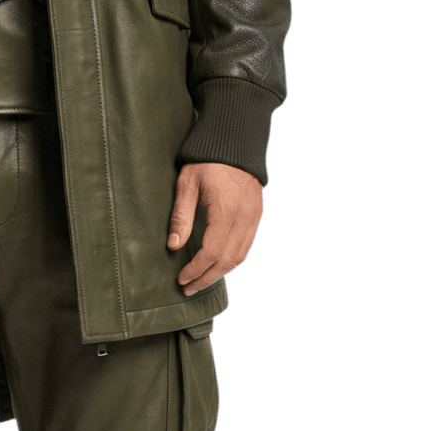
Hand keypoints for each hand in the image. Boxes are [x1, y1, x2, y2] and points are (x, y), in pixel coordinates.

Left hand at [168, 161, 263, 294]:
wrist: (236, 141)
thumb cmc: (207, 161)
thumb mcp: (187, 185)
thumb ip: (181, 217)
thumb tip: (174, 246)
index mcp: (226, 210)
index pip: (212, 252)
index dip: (196, 270)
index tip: (182, 279)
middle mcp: (244, 217)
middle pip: (227, 260)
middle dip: (207, 277)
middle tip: (189, 288)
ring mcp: (254, 217)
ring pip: (240, 256)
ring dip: (220, 272)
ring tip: (201, 280)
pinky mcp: (257, 215)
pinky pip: (246, 246)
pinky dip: (232, 260)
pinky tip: (217, 264)